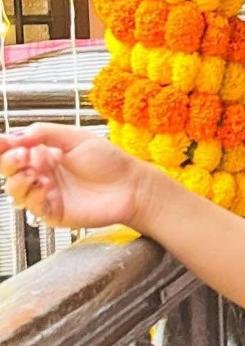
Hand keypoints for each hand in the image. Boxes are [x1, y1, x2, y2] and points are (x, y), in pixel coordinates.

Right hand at [0, 122, 145, 230]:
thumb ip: (45, 133)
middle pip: (9, 170)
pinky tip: (45, 185)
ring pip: (15, 190)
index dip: (4, 146)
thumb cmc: (110, 162)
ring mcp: (46, 194)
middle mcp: (42, 174)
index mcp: (45, 154)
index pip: (13, 150)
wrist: (131, 186)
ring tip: (35, 171)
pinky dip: (34, 195)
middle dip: (9, 161)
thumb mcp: (76, 137)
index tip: (3, 141)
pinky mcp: (54, 212)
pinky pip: (33, 207)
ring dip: (19, 179)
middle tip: (23, 155)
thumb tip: (17, 135)